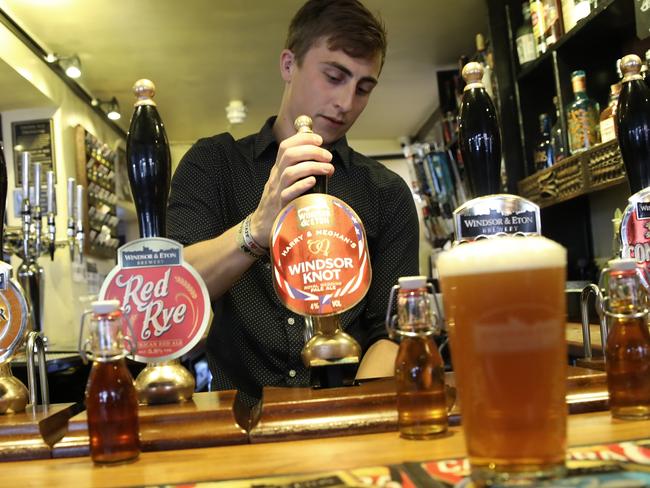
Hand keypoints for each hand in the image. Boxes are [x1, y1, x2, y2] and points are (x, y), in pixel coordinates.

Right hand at [250, 132, 333, 247]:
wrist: (262, 224)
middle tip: (327, 156)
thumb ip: (300, 169)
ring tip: (328, 169)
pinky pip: (289, 192)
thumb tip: (324, 161)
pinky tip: (313, 181)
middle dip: (311, 151)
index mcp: (278, 168)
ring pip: (290, 172)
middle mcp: (276, 176)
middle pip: (289, 155)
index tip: (319, 140)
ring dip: (312, 167)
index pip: (286, 146)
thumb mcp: (286, 181)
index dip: (303, 139)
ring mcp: (277, 190)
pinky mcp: (280, 205)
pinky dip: (302, 184)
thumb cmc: (280, 201)